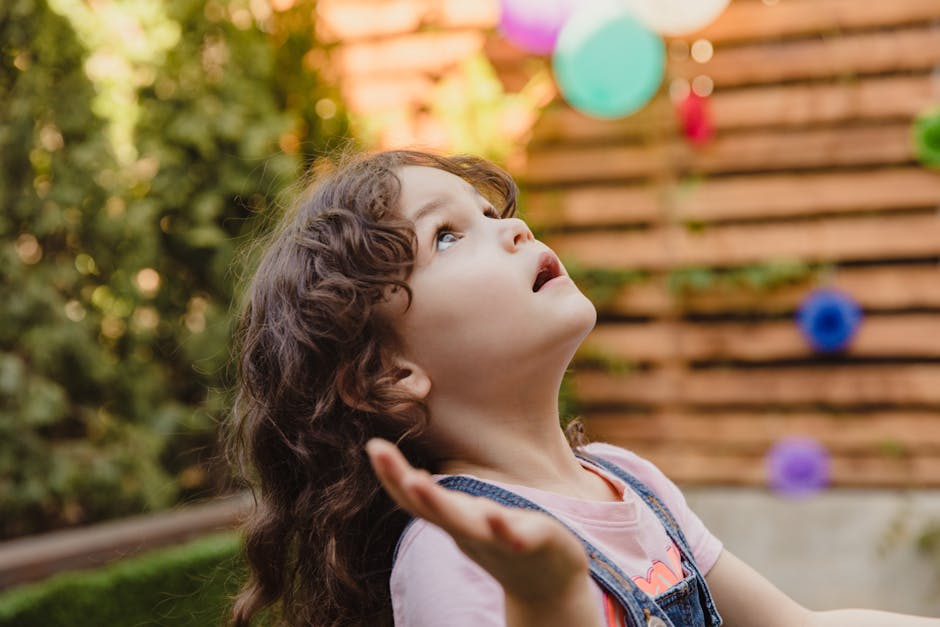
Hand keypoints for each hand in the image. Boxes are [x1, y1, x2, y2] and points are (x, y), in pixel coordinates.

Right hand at [366, 438, 598, 621]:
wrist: (549, 588)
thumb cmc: (507, 544)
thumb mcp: (469, 521)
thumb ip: (444, 505)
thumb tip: (413, 479)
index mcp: (454, 521)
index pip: (415, 498)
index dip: (392, 474)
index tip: (373, 444)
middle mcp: (467, 531)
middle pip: (427, 506)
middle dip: (399, 478)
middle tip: (376, 449)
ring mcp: (495, 540)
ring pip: (461, 523)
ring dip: (437, 503)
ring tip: (414, 478)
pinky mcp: (528, 545)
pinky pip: (511, 537)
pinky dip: (500, 527)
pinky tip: (493, 513)